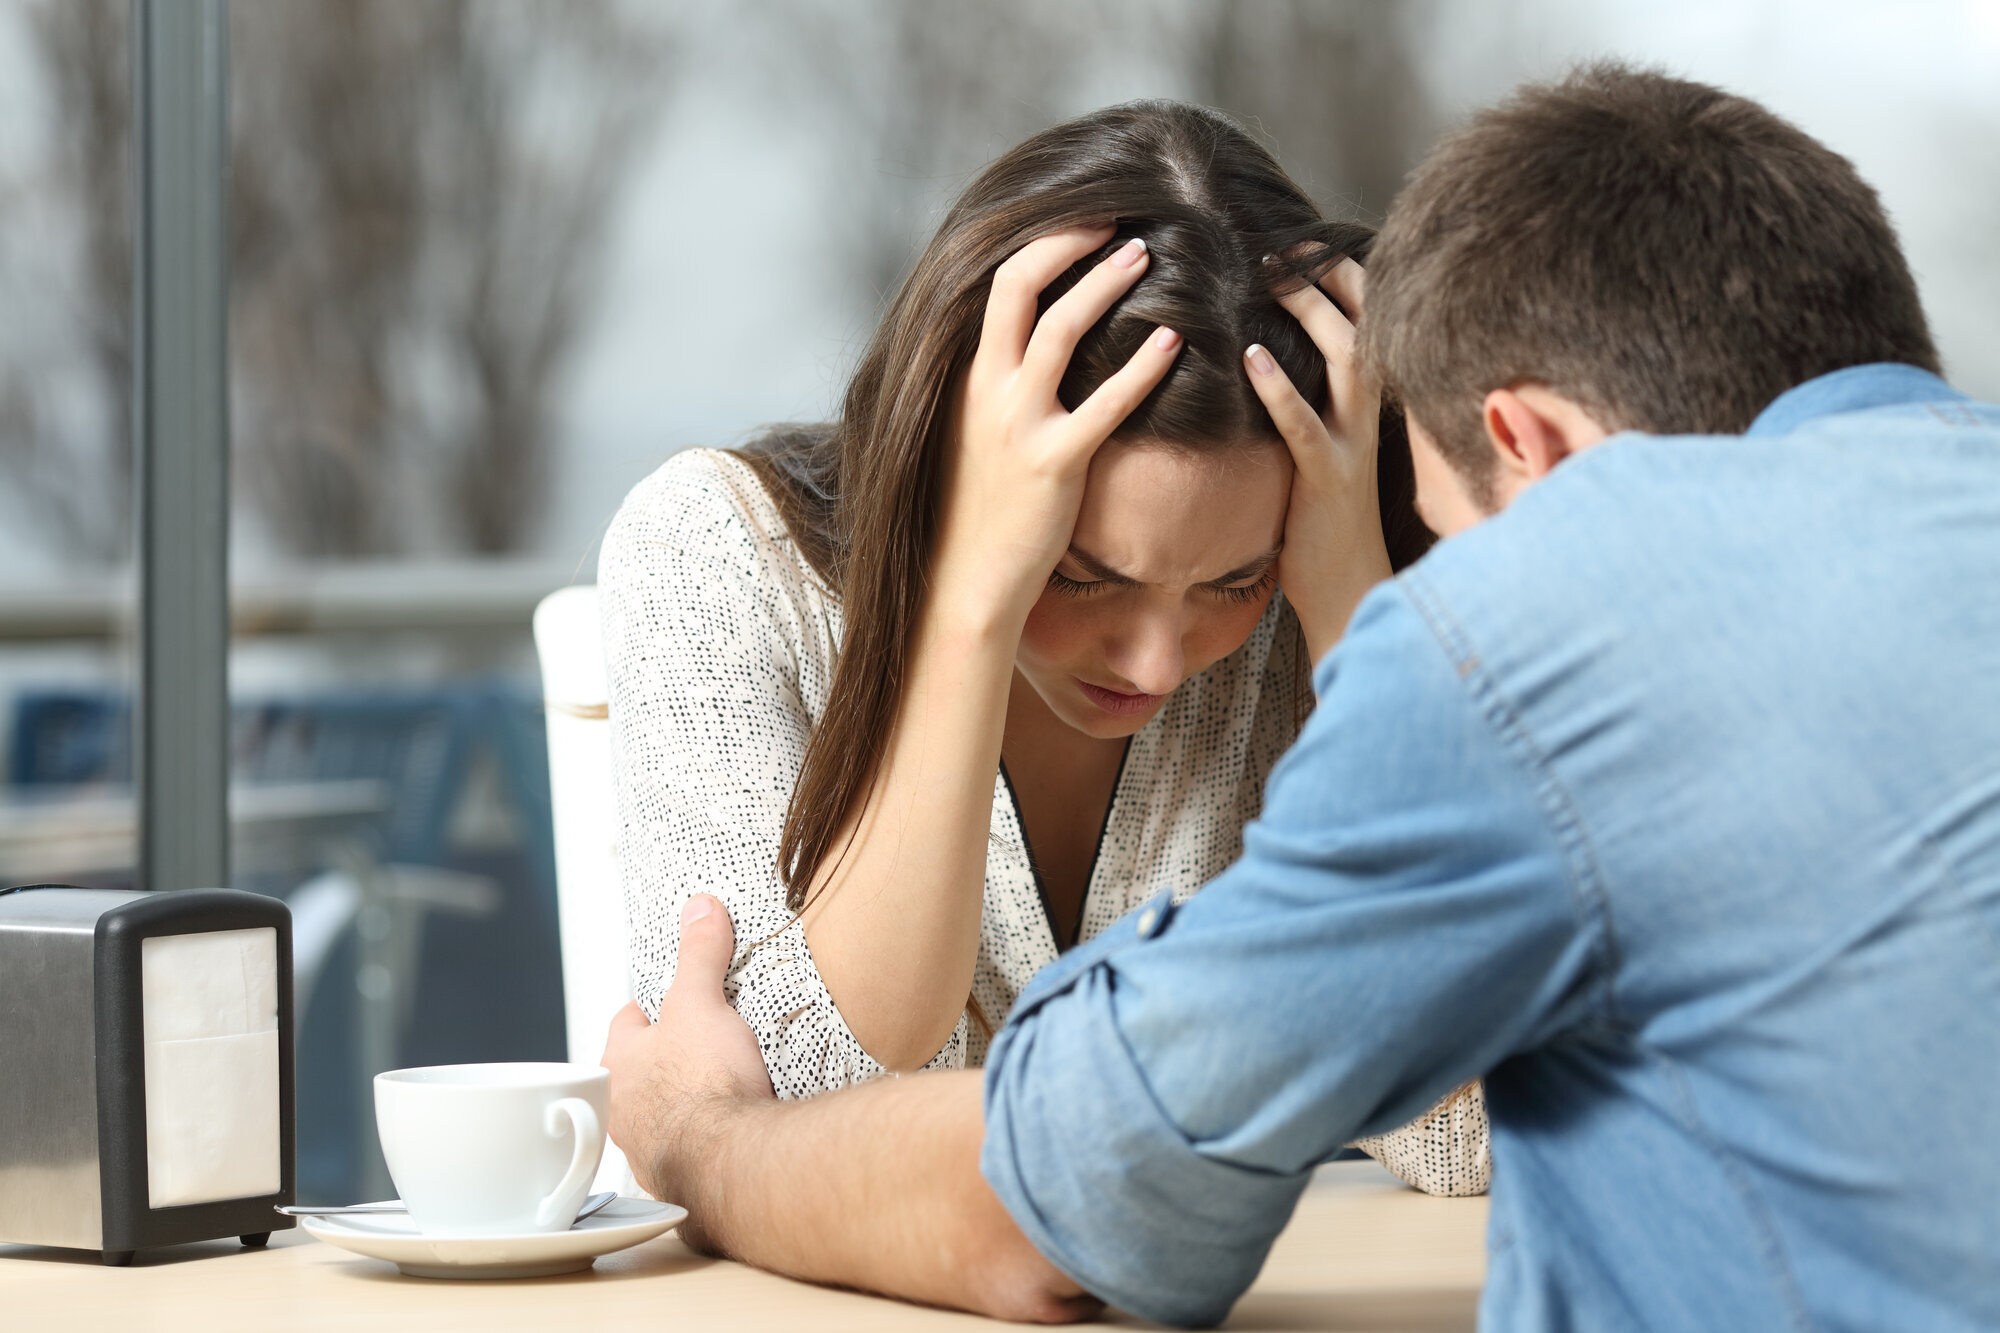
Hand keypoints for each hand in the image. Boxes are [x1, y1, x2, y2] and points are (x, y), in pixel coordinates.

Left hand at [603, 895, 771, 1216]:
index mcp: (615, 1065)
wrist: (733, 1163)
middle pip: (644, 1069)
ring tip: (724, 1085)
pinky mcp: (681, 1178)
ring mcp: (648, 1149)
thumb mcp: (701, 1004)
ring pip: (664, 1113)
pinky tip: (734, 1128)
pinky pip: (692, 1149)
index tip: (677, 996)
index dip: (655, 1005)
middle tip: (707, 1042)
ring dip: (687, 1102)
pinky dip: (708, 1138)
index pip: (628, 1022)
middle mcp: (621, 1111)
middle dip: (672, 1057)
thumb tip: (699, 911)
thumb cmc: (703, 1090)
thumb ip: (698, 956)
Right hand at [933, 226, 1183, 633]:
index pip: (999, 285)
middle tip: (1118, 218)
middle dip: (1070, 241)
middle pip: (1021, 286)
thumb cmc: (978, 505)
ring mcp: (1018, 424)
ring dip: (1105, 284)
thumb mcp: (974, 431)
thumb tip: (1030, 346)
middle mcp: (987, 389)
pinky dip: (1141, 369)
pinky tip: (1173, 344)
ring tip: (1146, 254)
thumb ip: (996, 384)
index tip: (1085, 222)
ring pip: (1060, 330)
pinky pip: (1104, 405)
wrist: (968, 576)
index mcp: (970, 376)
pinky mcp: (1054, 464)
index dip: (1044, 243)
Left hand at [1244, 257, 1393, 662]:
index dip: (1342, 276)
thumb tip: (1270, 354)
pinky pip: (1306, 426)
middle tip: (1285, 240)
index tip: (1305, 238)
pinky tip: (1251, 357)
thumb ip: (1312, 403)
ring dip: (1310, 314)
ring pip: (1345, 361)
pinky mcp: (1328, 480)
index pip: (1369, 321)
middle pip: (1364, 324)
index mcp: (1369, 404)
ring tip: (1273, 276)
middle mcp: (1371, 415)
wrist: (1351, 592)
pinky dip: (1280, 389)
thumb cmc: (1326, 522)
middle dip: (1328, 277)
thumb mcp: (1324, 450)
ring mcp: (1354, 446)